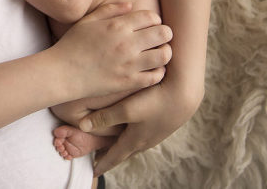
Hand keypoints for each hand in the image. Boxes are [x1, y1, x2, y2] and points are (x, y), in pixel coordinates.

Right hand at [51, 3, 172, 100]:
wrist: (61, 73)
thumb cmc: (72, 45)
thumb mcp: (87, 21)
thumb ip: (110, 10)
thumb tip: (131, 5)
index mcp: (116, 26)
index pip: (151, 17)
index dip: (154, 20)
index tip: (150, 26)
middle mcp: (126, 43)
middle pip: (163, 33)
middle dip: (164, 34)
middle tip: (158, 39)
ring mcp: (129, 64)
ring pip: (164, 55)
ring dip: (164, 53)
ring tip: (157, 54)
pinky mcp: (129, 82)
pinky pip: (156, 76)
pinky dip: (158, 72)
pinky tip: (151, 70)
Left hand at [78, 76, 203, 176]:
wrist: (185, 94)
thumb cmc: (155, 101)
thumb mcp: (126, 109)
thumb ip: (105, 117)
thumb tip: (81, 126)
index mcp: (135, 139)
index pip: (115, 155)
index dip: (103, 163)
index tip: (94, 172)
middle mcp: (146, 139)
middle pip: (126, 151)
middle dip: (113, 156)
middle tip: (101, 160)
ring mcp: (157, 132)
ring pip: (136, 143)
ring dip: (125, 146)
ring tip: (116, 147)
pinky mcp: (164, 122)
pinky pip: (145, 135)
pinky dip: (135, 136)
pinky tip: (137, 131)